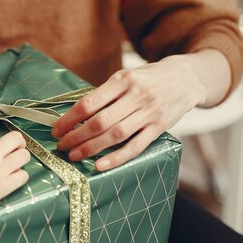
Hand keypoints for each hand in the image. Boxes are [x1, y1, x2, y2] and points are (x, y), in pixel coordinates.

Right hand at [0, 126, 30, 207]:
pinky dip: (20, 176)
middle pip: (16, 138)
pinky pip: (23, 176)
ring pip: (24, 155)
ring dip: (20, 157)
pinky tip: (12, 178)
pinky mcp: (5, 186)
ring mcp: (0, 170)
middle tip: (11, 148)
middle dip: (15, 142)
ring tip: (14, 163)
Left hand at [52, 54, 211, 170]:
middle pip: (100, 121)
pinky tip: (100, 165)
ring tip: (74, 155)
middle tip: (61, 145)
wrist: (186, 78)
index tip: (56, 129)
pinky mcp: (159, 128)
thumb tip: (74, 115)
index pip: (89, 103)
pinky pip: (135, 146)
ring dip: (91, 148)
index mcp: (123, 80)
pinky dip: (116, 158)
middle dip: (76, 136)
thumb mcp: (125, 77)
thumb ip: (105, 94)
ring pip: (116, 135)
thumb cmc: (147, 79)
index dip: (69, 119)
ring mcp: (149, 113)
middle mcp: (137, 96)